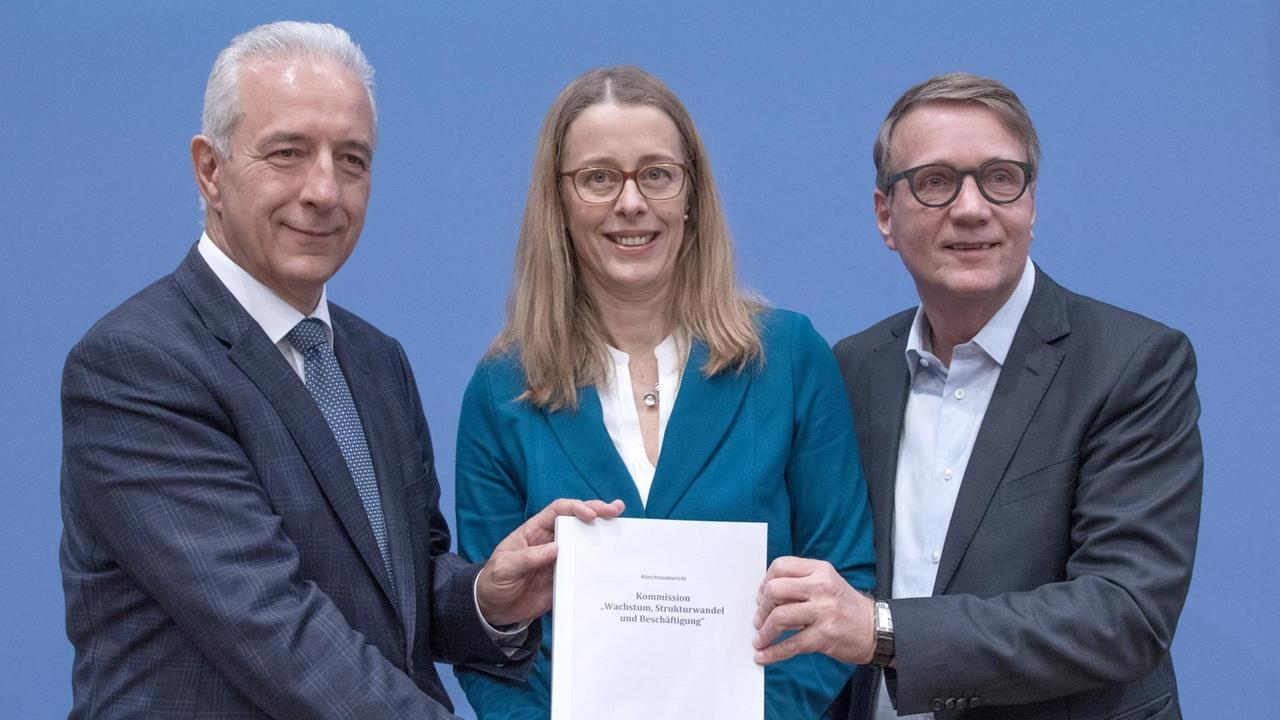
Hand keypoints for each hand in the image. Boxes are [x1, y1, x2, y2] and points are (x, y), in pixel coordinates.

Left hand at [476, 498, 624, 626]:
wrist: (494, 610)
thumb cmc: (494, 582)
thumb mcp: (504, 567)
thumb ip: (527, 558)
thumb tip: (556, 548)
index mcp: (534, 531)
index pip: (558, 511)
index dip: (575, 508)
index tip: (590, 515)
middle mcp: (551, 541)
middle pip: (577, 521)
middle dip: (597, 512)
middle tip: (616, 510)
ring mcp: (560, 560)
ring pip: (585, 542)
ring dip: (602, 535)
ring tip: (622, 529)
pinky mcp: (565, 579)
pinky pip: (584, 569)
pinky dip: (598, 565)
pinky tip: (613, 562)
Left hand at [752, 556, 875, 665]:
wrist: (875, 629)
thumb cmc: (845, 606)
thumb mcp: (827, 583)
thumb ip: (800, 583)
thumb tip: (765, 598)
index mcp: (820, 570)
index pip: (781, 566)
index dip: (765, 582)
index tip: (761, 596)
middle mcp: (822, 587)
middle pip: (776, 590)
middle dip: (762, 608)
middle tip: (759, 619)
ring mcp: (824, 611)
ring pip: (780, 618)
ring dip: (764, 631)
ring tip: (760, 639)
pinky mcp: (825, 635)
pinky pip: (791, 645)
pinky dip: (773, 652)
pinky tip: (763, 655)